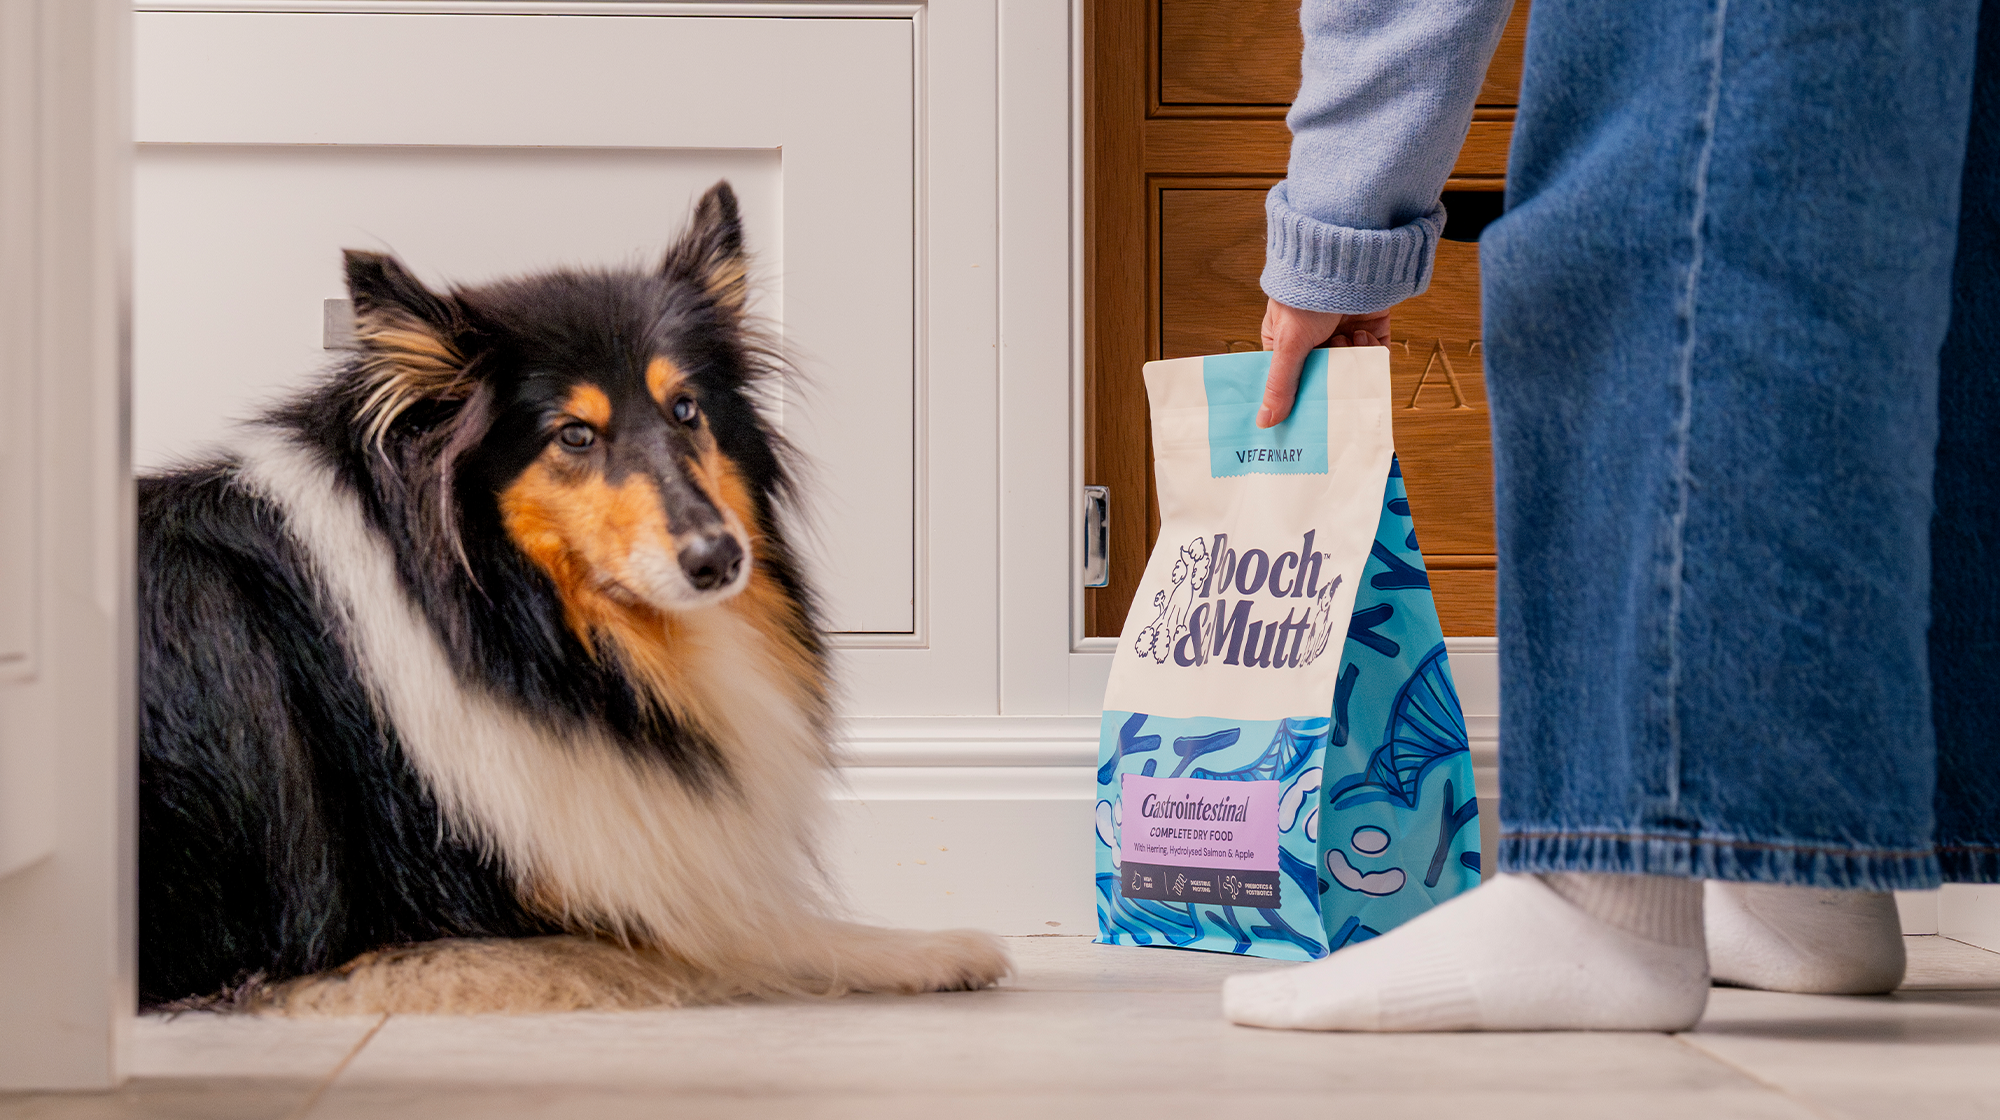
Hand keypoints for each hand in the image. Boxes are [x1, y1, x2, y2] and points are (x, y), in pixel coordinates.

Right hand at [1257, 299, 1391, 426]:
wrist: (1343, 259)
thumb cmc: (1304, 294)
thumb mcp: (1288, 343)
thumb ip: (1279, 385)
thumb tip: (1264, 422)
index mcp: (1285, 343)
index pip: (1290, 382)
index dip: (1296, 400)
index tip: (1302, 418)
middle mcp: (1315, 341)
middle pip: (1324, 379)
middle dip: (1329, 383)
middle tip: (1331, 390)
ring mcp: (1344, 333)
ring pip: (1351, 368)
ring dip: (1350, 359)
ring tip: (1343, 343)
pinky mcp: (1371, 328)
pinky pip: (1374, 355)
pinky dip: (1370, 350)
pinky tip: (1360, 335)